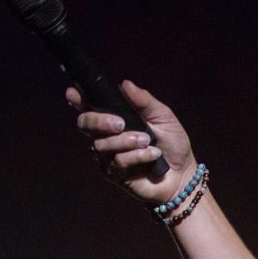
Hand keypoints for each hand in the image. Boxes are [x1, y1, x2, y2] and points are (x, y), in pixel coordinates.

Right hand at [67, 79, 196, 204]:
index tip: (74, 93)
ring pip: (101, 144)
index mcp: (113, 117)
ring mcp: (107, 155)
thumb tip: (125, 84)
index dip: (77, 99)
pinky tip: (152, 155)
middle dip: (100, 121)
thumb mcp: (162, 116)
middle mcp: (105, 135)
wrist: (183, 173)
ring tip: (148, 141)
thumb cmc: (172, 143)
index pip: (88, 106)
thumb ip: (144, 101)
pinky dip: (136, 156)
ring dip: (126, 141)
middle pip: (85, 124)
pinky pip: (116, 162)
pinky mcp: (113, 174)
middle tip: (120, 124)